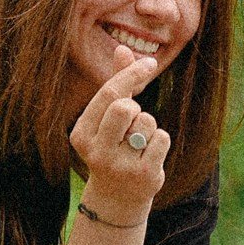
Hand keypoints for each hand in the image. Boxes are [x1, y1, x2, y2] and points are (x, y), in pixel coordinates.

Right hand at [69, 45, 167, 217]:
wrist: (118, 197)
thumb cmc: (114, 146)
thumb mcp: (109, 117)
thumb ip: (116, 83)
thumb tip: (123, 48)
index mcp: (81, 134)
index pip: (108, 94)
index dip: (131, 74)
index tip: (149, 63)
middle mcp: (96, 151)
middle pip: (124, 107)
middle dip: (136, 107)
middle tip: (134, 120)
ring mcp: (119, 166)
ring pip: (147, 122)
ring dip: (149, 126)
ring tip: (139, 143)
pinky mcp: (143, 175)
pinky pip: (162, 138)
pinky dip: (160, 140)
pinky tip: (149, 154)